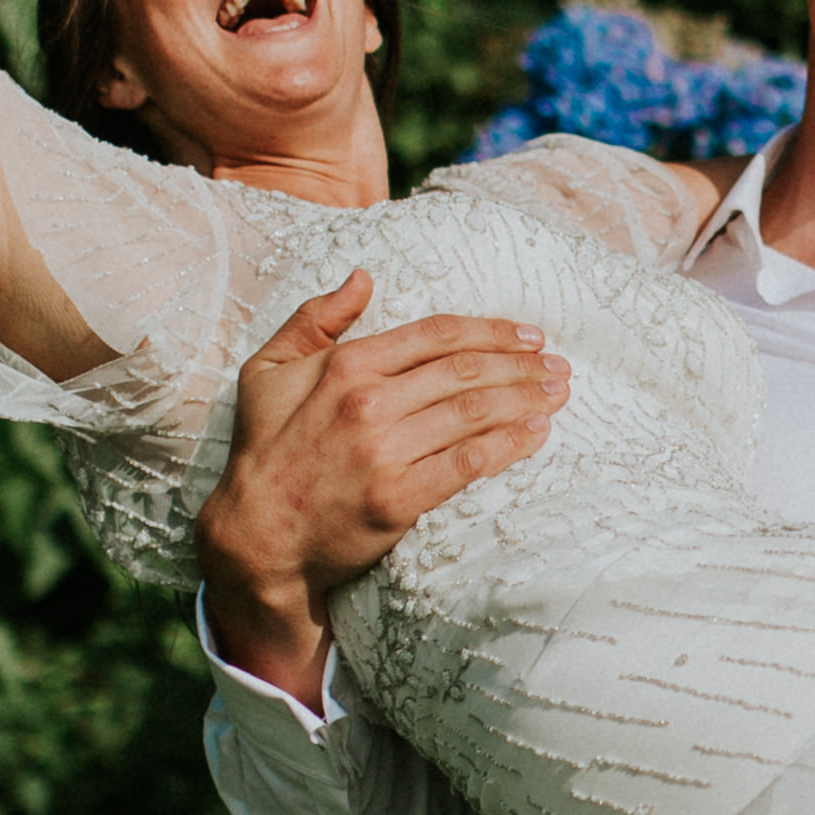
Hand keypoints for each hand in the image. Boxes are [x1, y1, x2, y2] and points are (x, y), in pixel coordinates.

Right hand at [197, 270, 573, 696]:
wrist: (256, 536)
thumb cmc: (264, 449)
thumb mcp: (267, 371)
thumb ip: (313, 318)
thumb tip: (361, 277)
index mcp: (345, 364)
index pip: (437, 335)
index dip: (491, 331)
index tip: (527, 335)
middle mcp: (368, 401)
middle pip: (466, 371)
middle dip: (521, 364)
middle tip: (557, 364)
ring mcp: (384, 451)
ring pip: (474, 412)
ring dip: (526, 399)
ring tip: (558, 393)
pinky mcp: (399, 498)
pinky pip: (468, 462)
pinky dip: (509, 445)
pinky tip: (537, 434)